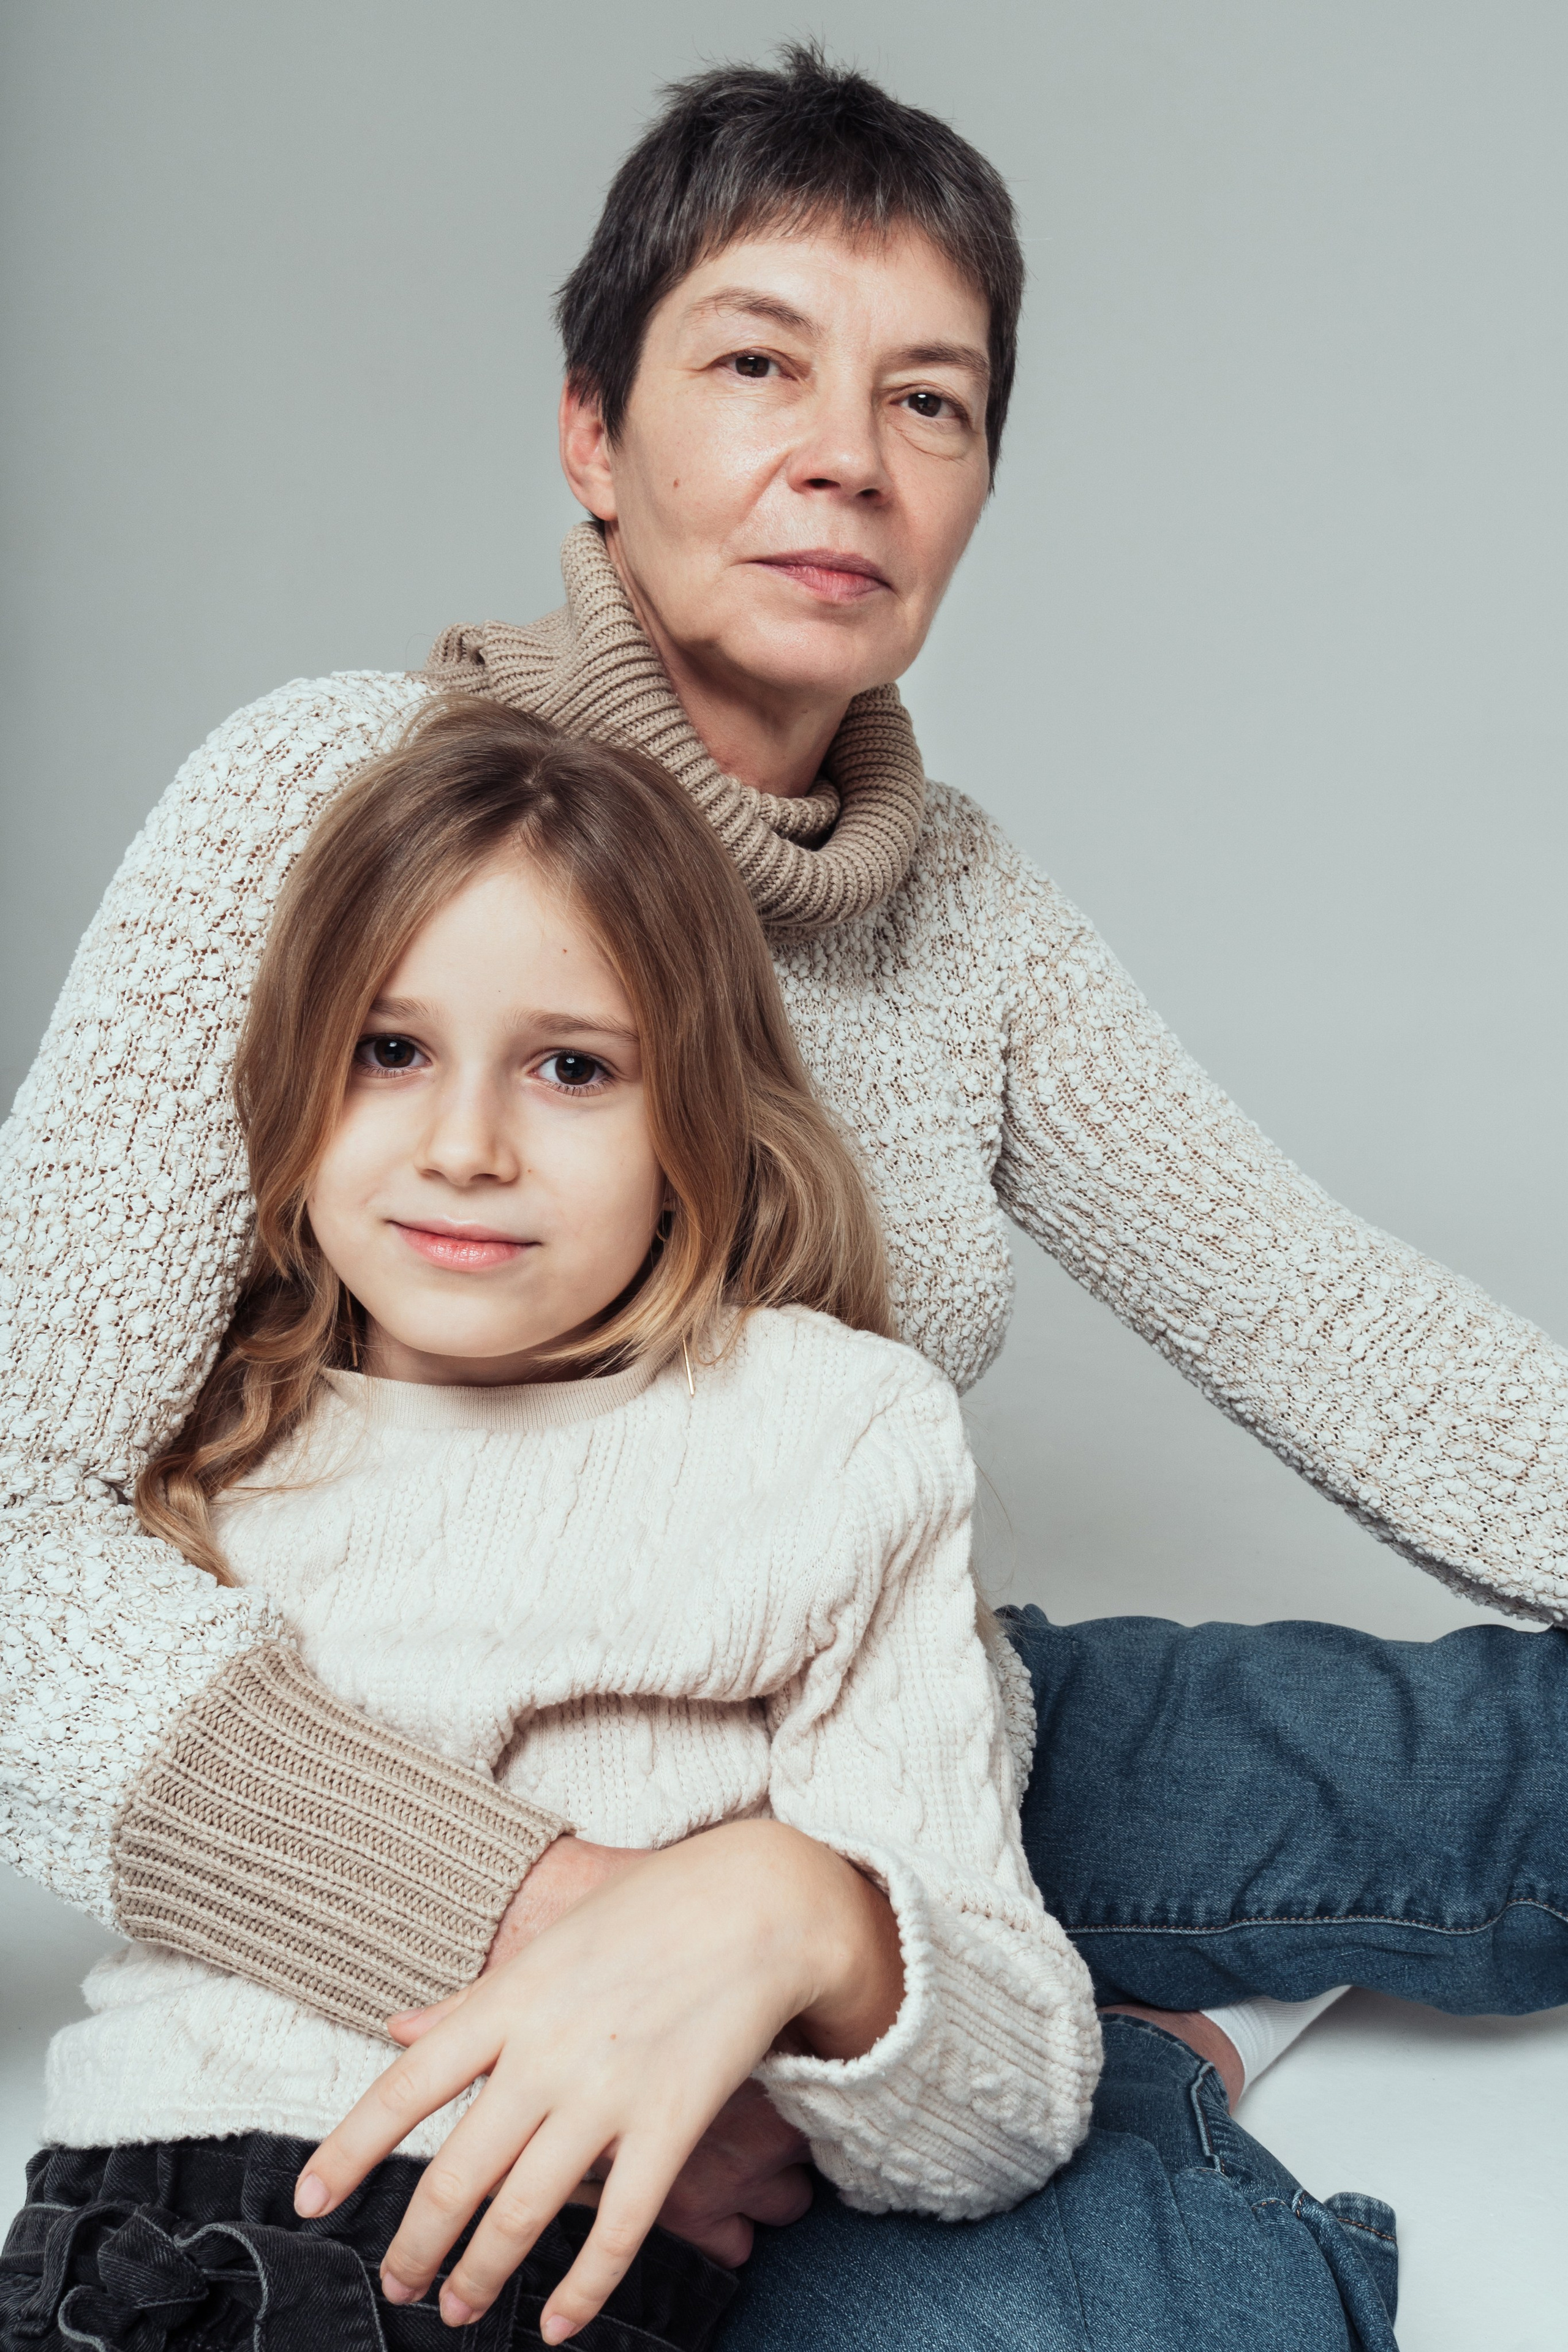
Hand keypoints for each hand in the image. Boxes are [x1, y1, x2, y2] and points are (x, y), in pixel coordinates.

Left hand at [296, 1820, 900, 2339]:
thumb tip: (396, 2031)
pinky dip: (584, 2289)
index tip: (309, 2200)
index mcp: (509, 2001)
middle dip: (416, 2245)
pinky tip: (559, 2326)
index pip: (405, 2088)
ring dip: (482, 2274)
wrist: (761, 1902)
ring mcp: (608, 2093)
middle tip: (397, 2287)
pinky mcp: (671, 2123)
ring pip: (523, 2212)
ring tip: (457, 2310)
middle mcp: (545, 2054)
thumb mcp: (550, 1940)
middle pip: (456, 2174)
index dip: (349, 2149)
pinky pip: (618, 2228)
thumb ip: (470, 1999)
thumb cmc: (652, 1909)